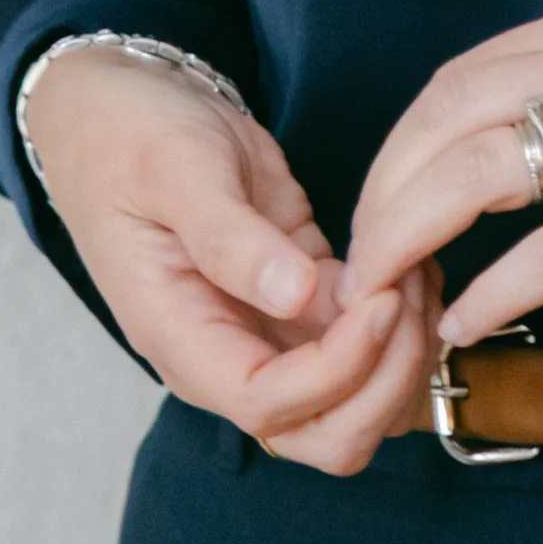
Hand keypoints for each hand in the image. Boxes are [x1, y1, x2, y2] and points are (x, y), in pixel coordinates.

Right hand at [18, 45, 437, 475]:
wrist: (123, 109)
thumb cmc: (134, 136)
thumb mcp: (176, 170)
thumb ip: (229, 237)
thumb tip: (292, 295)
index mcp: (183, 337)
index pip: (268, 404)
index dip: (337, 370)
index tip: (379, 300)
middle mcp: (228, 354)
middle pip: (323, 434)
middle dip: (384, 383)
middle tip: (409, 293)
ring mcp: (269, 333)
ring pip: (357, 400)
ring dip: (404, 355)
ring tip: (418, 269)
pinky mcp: (303, 301)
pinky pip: (366, 345)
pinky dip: (404, 320)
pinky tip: (414, 260)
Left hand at [340, 0, 542, 348]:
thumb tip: (485, 157)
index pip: (461, 77)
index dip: (400, 147)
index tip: (377, 208)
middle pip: (450, 116)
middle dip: (385, 192)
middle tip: (362, 264)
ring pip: (482, 173)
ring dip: (414, 238)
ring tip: (385, 294)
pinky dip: (495, 291)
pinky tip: (467, 324)